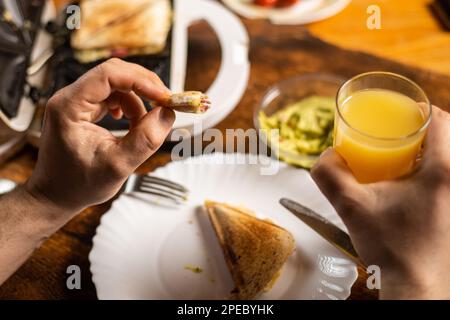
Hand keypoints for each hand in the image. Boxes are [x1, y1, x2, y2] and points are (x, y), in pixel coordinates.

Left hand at [26, 58, 174, 220]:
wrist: (56, 195)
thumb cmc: (77, 184)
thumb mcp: (117, 166)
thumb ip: (145, 139)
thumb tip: (167, 114)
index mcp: (69, 107)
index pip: (108, 75)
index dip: (140, 81)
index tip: (164, 97)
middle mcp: (70, 98)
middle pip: (114, 74)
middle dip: (144, 86)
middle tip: (167, 103)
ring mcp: (77, 102)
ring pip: (117, 85)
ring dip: (139, 100)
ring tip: (147, 125)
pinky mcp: (85, 109)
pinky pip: (114, 97)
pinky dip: (131, 107)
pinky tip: (133, 125)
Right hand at [311, 106, 449, 298]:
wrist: (413, 283)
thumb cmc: (391, 248)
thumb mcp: (351, 206)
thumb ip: (329, 176)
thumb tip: (323, 156)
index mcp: (442, 172)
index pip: (442, 120)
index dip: (420, 109)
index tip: (400, 112)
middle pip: (448, 136)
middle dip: (422, 129)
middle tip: (396, 133)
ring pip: (447, 157)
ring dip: (428, 149)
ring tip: (402, 156)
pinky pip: (446, 176)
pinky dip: (432, 169)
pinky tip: (409, 182)